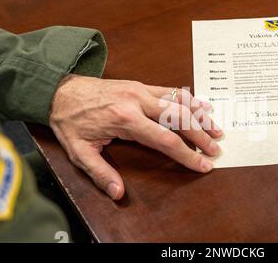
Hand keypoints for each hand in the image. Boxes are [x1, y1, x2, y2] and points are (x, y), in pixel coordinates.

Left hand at [49, 74, 221, 199]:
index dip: (188, 155)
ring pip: (180, 102)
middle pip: (179, 119)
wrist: (60, 90)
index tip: (203, 165)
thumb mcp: (79, 152)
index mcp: (125, 119)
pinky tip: (202, 105)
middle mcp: (138, 101)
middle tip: (216, 149)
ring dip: (200, 116)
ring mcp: (141, 90)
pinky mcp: (141, 85)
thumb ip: (100, 172)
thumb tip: (118, 193)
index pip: (166, 140)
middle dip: (201, 136)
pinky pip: (171, 90)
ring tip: (217, 128)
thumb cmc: (71, 121)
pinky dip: (189, 99)